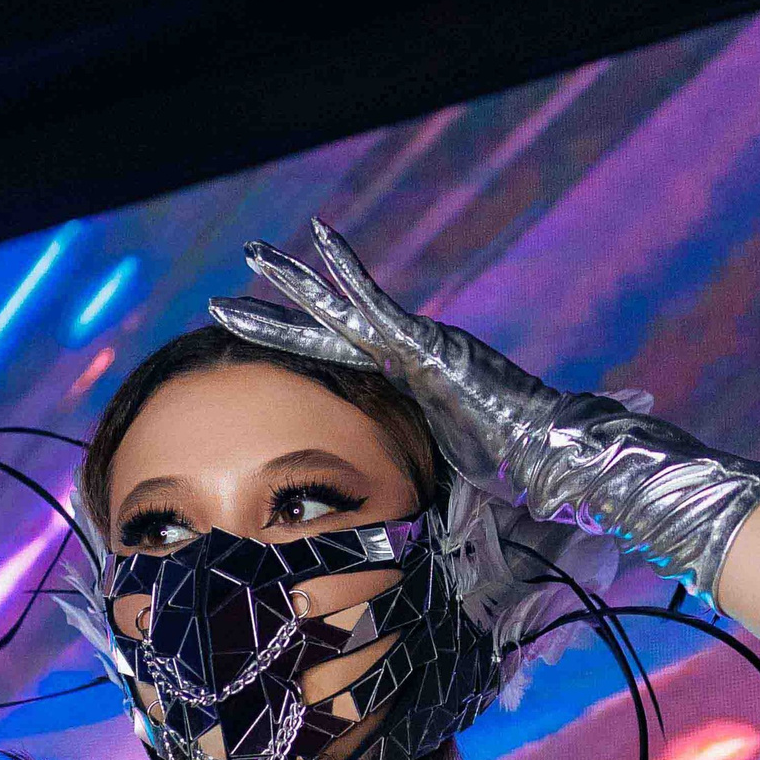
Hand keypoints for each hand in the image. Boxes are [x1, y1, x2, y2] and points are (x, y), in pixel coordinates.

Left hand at [210, 217, 612, 523]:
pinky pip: (377, 299)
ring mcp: (409, 343)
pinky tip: (318, 234)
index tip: (243, 347)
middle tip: (218, 303)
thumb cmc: (499, 469)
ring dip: (291, 282)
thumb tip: (373, 524)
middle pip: (317, 333)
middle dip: (268, 317)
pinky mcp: (424, 340)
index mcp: (394, 384)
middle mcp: (396, 355)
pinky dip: (347, 268)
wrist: (541, 452)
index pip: (327, 366)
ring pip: (335, 308)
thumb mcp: (431, 471)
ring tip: (249, 255)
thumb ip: (400, 471)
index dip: (284, 354)